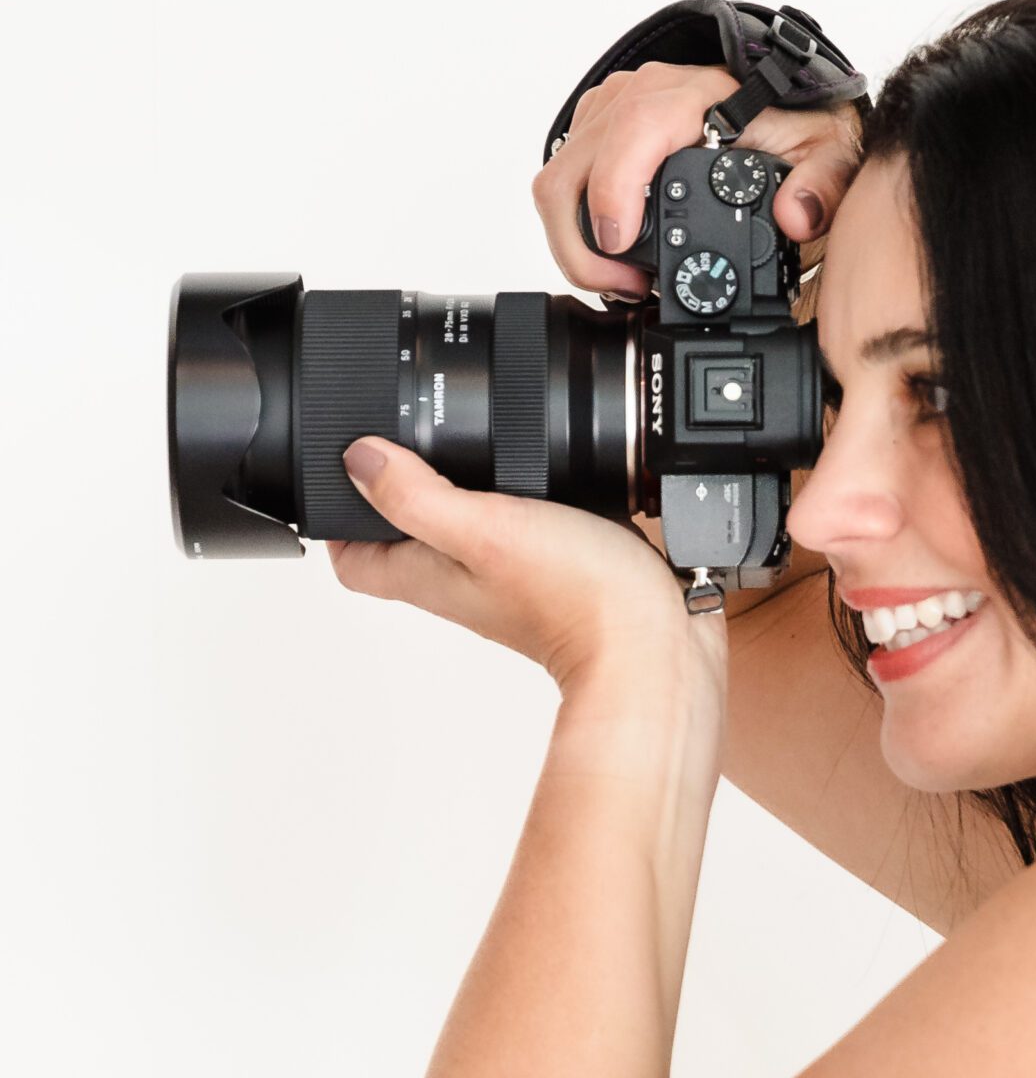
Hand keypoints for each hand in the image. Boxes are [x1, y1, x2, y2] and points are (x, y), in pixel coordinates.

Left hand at [324, 437, 726, 711]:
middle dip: (397, 485)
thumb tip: (358, 456)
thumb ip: (414, 495)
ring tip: (466, 440)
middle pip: (405, 535)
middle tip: (401, 437)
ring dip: (460, 486)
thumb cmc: (575, 601)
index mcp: (427, 575)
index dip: (337, 510)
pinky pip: (519, 523)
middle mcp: (461, 579)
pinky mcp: (555, 565)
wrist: (655, 640)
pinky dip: (520, 492)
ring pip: (463, 526)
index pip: (351, 554)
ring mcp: (508, 575)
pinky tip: (539, 466)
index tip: (346, 462)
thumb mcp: (482, 529)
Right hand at [530, 59, 863, 301]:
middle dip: (583, 246)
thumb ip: (822, 186)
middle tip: (627, 289)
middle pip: (572, 169)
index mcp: (693, 96)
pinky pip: (563, 180)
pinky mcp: (597, 129)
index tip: (621, 247)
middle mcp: (642, 96)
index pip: (631, 132)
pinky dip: (576, 228)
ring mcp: (611, 111)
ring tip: (626, 282)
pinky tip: (616, 254)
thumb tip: (795, 216)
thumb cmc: (796, 123)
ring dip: (576, 243)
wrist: (781, 99)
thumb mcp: (828, 152)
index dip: (613, 192)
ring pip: (557, 181)